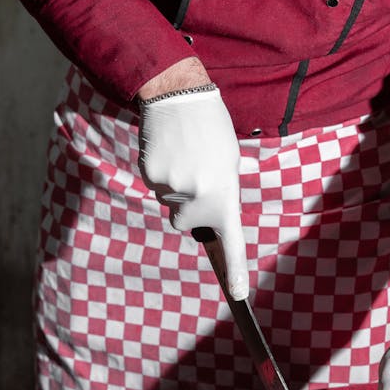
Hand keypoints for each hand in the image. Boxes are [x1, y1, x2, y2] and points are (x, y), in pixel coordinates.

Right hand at [138, 60, 248, 299]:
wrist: (179, 94)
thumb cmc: (212, 126)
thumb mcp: (230, 159)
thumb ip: (225, 187)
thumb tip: (223, 195)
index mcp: (224, 194)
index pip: (231, 240)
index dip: (236, 269)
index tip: (240, 295)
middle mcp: (198, 197)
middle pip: (184, 223)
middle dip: (188, 207)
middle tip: (195, 174)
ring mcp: (171, 189)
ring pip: (168, 203)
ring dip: (175, 187)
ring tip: (184, 155)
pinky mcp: (150, 176)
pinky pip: (155, 186)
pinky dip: (160, 174)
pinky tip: (167, 151)